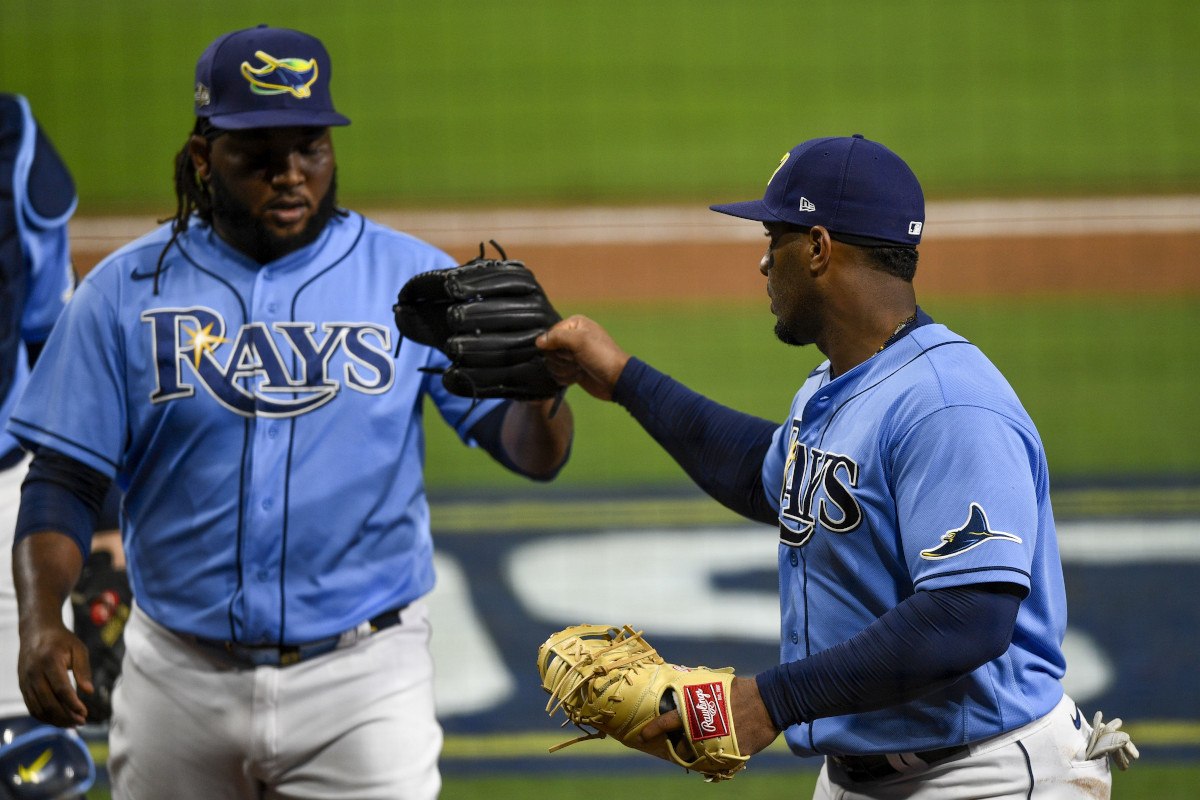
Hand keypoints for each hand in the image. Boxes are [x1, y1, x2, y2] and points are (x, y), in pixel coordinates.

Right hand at [18, 620, 92, 727]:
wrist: (36, 632)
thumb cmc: (62, 641)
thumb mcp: (78, 649)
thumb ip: (84, 670)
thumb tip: (89, 692)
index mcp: (49, 661)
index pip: (61, 689)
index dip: (72, 704)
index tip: (85, 713)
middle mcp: (34, 673)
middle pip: (48, 702)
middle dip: (65, 716)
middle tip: (81, 722)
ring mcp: (26, 681)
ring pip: (38, 708)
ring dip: (55, 720)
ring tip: (72, 723)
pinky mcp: (22, 687)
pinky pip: (31, 707)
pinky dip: (44, 717)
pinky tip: (58, 719)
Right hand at [535, 315, 630, 400]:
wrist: (616, 380)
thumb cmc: (601, 356)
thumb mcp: (580, 341)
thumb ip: (557, 337)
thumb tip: (537, 341)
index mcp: (575, 324)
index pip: (550, 334)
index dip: (556, 345)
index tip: (571, 351)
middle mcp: (571, 338)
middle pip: (548, 350)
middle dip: (561, 359)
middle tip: (576, 360)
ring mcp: (571, 355)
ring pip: (551, 363)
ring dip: (564, 370)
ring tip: (579, 369)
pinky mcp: (571, 369)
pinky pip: (557, 374)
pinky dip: (566, 378)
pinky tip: (579, 376)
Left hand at [639, 676, 779, 756]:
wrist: (767, 702)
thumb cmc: (739, 691)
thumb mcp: (713, 686)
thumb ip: (696, 694)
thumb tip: (682, 692)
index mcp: (694, 711)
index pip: (667, 722)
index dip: (653, 729)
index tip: (643, 736)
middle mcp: (702, 730)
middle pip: (681, 747)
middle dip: (679, 747)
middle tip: (681, 744)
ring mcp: (716, 744)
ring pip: (697, 757)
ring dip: (696, 754)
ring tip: (701, 748)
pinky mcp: (731, 754)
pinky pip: (717, 763)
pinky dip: (715, 759)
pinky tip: (717, 752)